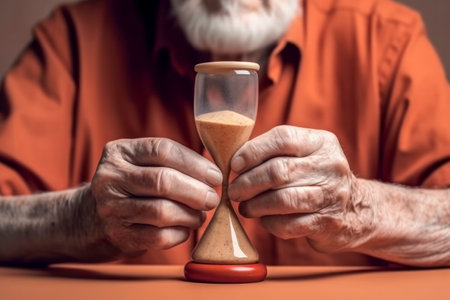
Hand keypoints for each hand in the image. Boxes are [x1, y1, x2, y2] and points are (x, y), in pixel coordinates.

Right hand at [91, 138, 221, 255]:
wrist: (90, 218)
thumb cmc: (130, 186)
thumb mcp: (140, 163)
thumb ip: (171, 161)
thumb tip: (214, 174)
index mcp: (120, 152)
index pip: (163, 150)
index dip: (195, 164)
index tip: (215, 175)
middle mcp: (111, 178)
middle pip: (163, 181)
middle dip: (196, 191)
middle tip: (213, 198)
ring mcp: (111, 209)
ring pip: (162, 211)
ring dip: (191, 215)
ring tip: (200, 215)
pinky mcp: (118, 236)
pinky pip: (159, 237)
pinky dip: (180, 234)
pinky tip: (185, 228)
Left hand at [228, 126, 369, 252]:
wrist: (357, 210)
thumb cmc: (317, 178)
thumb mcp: (306, 154)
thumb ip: (276, 152)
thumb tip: (235, 161)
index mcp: (321, 142)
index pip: (282, 138)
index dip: (252, 151)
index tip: (234, 165)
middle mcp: (330, 165)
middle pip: (278, 171)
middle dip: (248, 183)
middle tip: (234, 191)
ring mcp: (332, 195)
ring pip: (282, 199)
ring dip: (255, 205)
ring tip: (245, 207)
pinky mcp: (328, 223)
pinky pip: (288, 224)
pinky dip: (269, 223)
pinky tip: (264, 220)